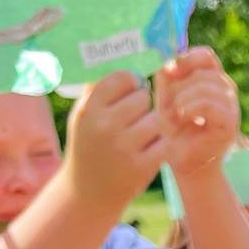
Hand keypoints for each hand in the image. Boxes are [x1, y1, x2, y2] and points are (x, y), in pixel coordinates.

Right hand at [64, 70, 166, 216]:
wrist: (88, 193)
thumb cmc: (89, 146)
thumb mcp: (83, 116)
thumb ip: (97, 88)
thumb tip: (117, 54)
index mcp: (89, 110)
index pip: (121, 77)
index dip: (130, 83)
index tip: (129, 91)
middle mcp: (105, 127)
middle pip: (142, 97)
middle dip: (142, 105)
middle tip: (134, 118)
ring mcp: (124, 148)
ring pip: (157, 118)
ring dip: (154, 125)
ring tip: (142, 135)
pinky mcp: (142, 167)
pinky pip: (164, 142)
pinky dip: (161, 145)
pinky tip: (149, 149)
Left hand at [155, 47, 240, 178]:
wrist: (184, 162)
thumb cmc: (175, 131)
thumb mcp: (166, 97)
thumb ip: (167, 77)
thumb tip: (168, 59)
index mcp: (213, 81)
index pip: (206, 56)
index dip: (187, 59)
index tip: (168, 72)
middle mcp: (226, 91)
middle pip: (204, 71)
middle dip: (180, 85)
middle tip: (169, 105)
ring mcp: (231, 107)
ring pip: (206, 85)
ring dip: (183, 98)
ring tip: (175, 115)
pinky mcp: (230, 123)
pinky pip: (210, 104)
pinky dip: (192, 108)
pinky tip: (183, 116)